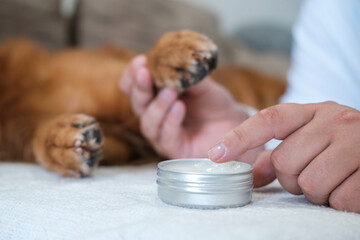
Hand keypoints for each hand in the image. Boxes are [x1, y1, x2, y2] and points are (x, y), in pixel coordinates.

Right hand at [119, 55, 262, 161]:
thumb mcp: (201, 83)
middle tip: (145, 73)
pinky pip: (166, 138)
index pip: (131, 87)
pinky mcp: (175, 150)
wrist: (233, 123)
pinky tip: (180, 108)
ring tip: (170, 92)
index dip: (132, 75)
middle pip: (137, 104)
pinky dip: (171, 122)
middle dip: (140, 88)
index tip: (141, 60)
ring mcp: (162, 135)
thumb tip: (174, 60)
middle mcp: (153, 116)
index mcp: (154, 96)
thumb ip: (186, 74)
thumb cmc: (212, 102)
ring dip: (157, 106)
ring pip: (148, 123)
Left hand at [208, 101, 359, 212]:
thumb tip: (247, 176)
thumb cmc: (341, 145)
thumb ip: (277, 156)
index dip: (239, 138)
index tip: (215, 154)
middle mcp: (333, 119)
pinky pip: (337, 198)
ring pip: (309, 183)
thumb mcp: (310, 139)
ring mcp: (356, 141)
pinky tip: (347, 187)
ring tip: (331, 180)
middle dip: (292, 178)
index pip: (268, 120)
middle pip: (285, 162)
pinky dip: (338, 201)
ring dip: (315, 192)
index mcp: (312, 111)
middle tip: (312, 172)